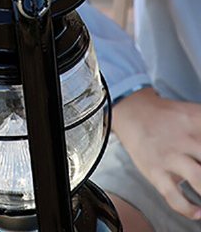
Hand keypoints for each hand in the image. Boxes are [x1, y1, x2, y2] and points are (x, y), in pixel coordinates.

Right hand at [113, 87, 200, 219]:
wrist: (128, 111)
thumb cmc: (163, 116)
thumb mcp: (189, 113)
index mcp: (194, 120)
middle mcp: (183, 138)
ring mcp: (168, 156)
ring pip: (198, 178)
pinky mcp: (154, 170)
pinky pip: (174, 196)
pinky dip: (188, 209)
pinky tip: (198, 212)